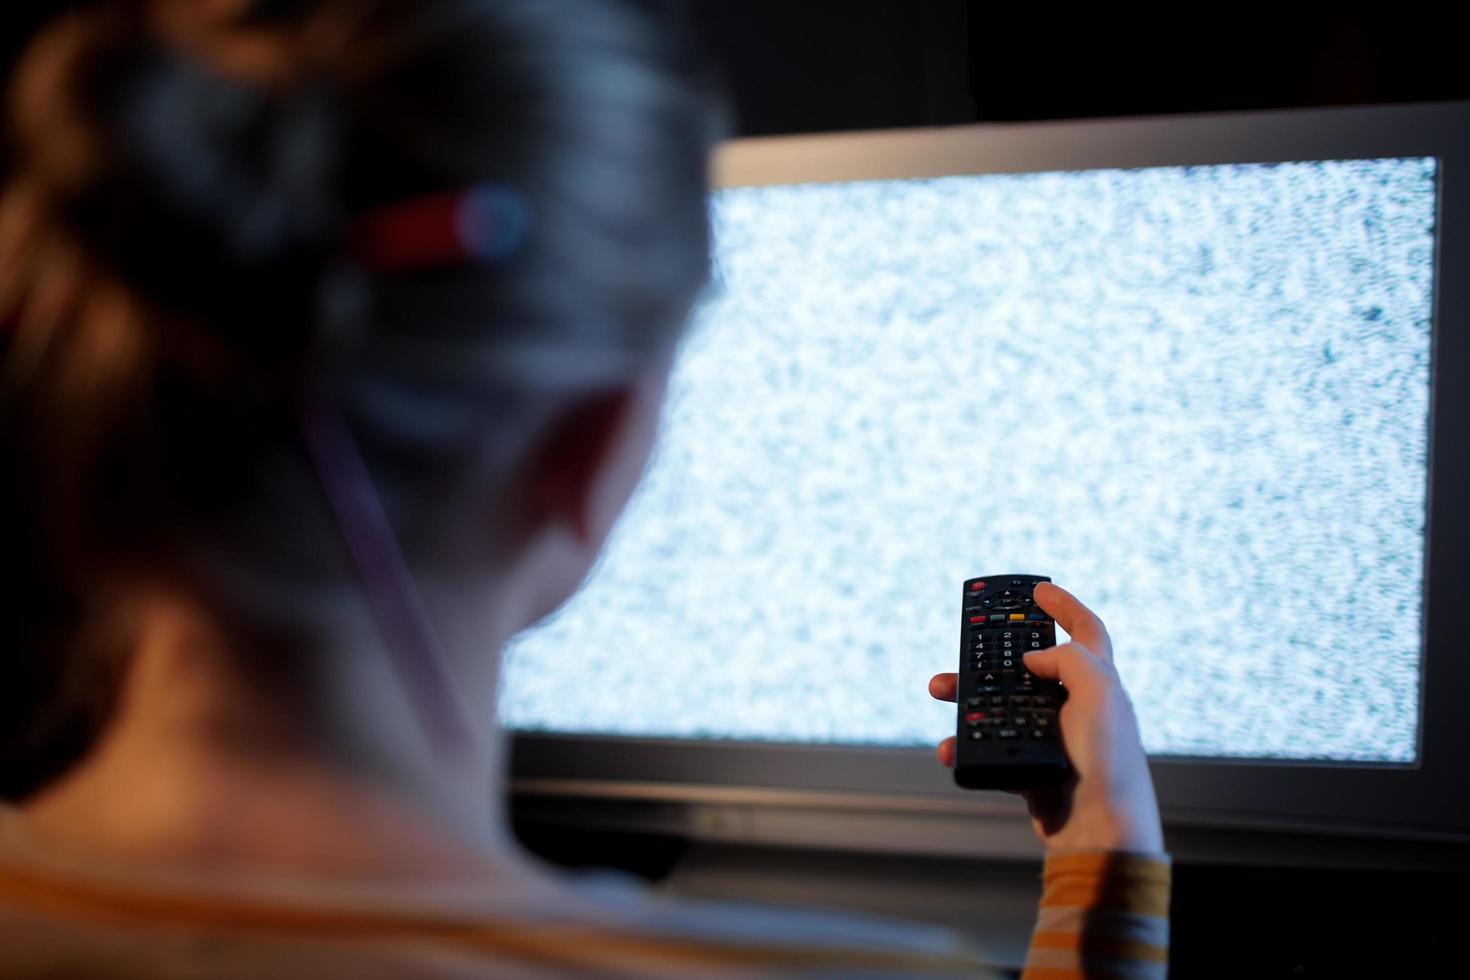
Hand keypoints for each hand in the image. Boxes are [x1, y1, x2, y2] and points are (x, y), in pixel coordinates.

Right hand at [928, 582, 1163, 853]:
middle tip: (966, 641)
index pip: (1086, 631)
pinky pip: (990, 745)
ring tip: (940, 690)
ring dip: (967, 696)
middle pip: (1030, 665)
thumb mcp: (1098, 693)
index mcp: (1099, 682)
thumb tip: (1034, 660)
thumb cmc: (1107, 761)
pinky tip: (951, 746)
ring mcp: (1053, 736)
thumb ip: (1068, 660)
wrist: (1098, 830)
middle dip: (993, 651)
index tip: (1037, 588)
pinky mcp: (1031, 766)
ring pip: (1001, 703)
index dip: (1064, 606)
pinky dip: (966, 744)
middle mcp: (1077, 705)